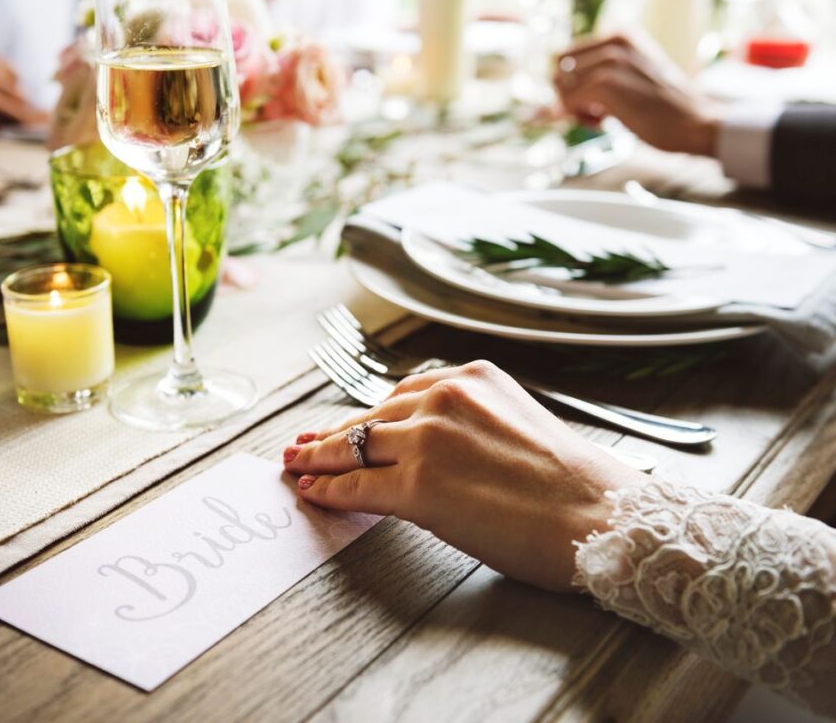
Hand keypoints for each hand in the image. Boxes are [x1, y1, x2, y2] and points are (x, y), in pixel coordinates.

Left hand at [282, 362, 645, 591]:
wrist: (599, 516)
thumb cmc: (571, 484)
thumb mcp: (515, 424)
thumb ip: (468, 422)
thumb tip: (423, 445)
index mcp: (470, 378)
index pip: (399, 395)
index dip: (364, 415)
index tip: (339, 424)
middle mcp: (444, 397)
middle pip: (370, 417)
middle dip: (331, 434)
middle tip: (301, 445)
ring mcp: (427, 439)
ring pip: (354, 446)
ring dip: (318, 459)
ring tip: (295, 467)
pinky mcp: (417, 485)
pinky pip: (357, 486)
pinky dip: (328, 489)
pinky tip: (312, 492)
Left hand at [554, 34, 720, 156]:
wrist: (695, 122)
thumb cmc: (664, 108)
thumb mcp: (633, 77)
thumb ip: (602, 75)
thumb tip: (556, 98)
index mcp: (621, 35)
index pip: (568, 56)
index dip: (573, 83)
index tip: (595, 100)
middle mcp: (614, 41)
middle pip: (559, 70)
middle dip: (569, 95)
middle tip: (595, 112)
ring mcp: (608, 61)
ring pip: (561, 88)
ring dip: (576, 109)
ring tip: (603, 118)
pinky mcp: (603, 84)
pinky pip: (566, 104)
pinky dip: (580, 119)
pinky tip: (605, 123)